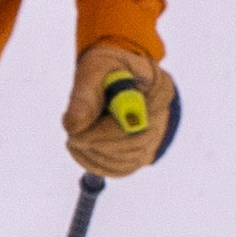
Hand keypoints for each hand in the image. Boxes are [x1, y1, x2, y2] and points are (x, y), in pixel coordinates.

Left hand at [65, 41, 180, 175]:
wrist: (117, 74)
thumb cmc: (106, 68)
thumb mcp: (94, 68)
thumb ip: (84, 94)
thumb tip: (73, 126)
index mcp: (160, 88)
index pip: (138, 120)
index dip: (106, 132)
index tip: (75, 133)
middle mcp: (164, 115)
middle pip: (134, 144)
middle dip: (97, 144)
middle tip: (71, 139)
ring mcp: (155, 137)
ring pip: (126, 160)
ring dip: (94, 155)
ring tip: (73, 140)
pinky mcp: (141, 153)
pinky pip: (122, 168)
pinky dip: (97, 164)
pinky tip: (81, 150)